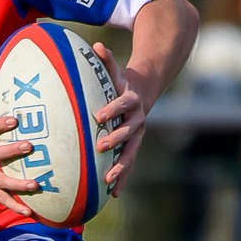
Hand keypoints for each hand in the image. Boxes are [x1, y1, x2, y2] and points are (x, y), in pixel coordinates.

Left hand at [91, 42, 151, 193]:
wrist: (143, 95)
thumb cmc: (121, 84)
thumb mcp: (115, 73)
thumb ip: (106, 62)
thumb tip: (96, 45)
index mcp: (132, 101)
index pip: (123, 104)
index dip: (112, 109)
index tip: (99, 116)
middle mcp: (138, 120)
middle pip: (128, 132)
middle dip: (115, 140)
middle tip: (100, 147)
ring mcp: (137, 136)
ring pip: (130, 153)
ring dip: (120, 167)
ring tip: (108, 179)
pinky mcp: (133, 148)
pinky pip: (127, 165)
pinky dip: (121, 179)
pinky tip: (112, 194)